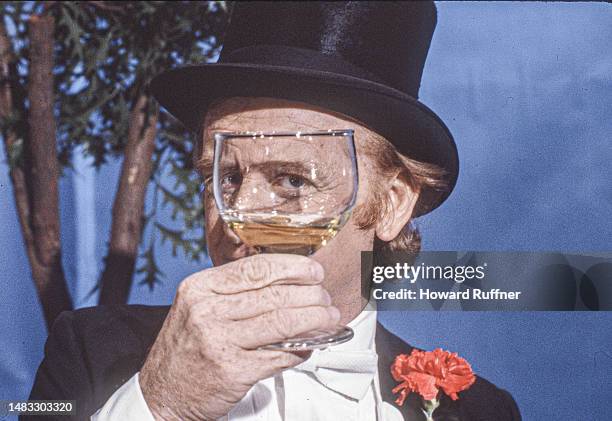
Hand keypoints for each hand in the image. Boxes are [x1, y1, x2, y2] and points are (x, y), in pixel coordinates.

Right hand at [139, 254, 339, 420]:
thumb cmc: (187, 346)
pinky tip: (311, 345)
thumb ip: (234, 291)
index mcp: (200, 288)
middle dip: (310, 294)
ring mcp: (219, 341)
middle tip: (326, 297)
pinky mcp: (232, 370)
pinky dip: (301, 349)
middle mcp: (207, 311)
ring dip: (314, 319)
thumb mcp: (198, 306)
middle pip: (274, 294)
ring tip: (329, 317)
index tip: (314, 270)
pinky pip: (279, 355)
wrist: (163, 393)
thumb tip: (288, 280)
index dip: (292, 267)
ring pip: (282, 322)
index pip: (255, 268)